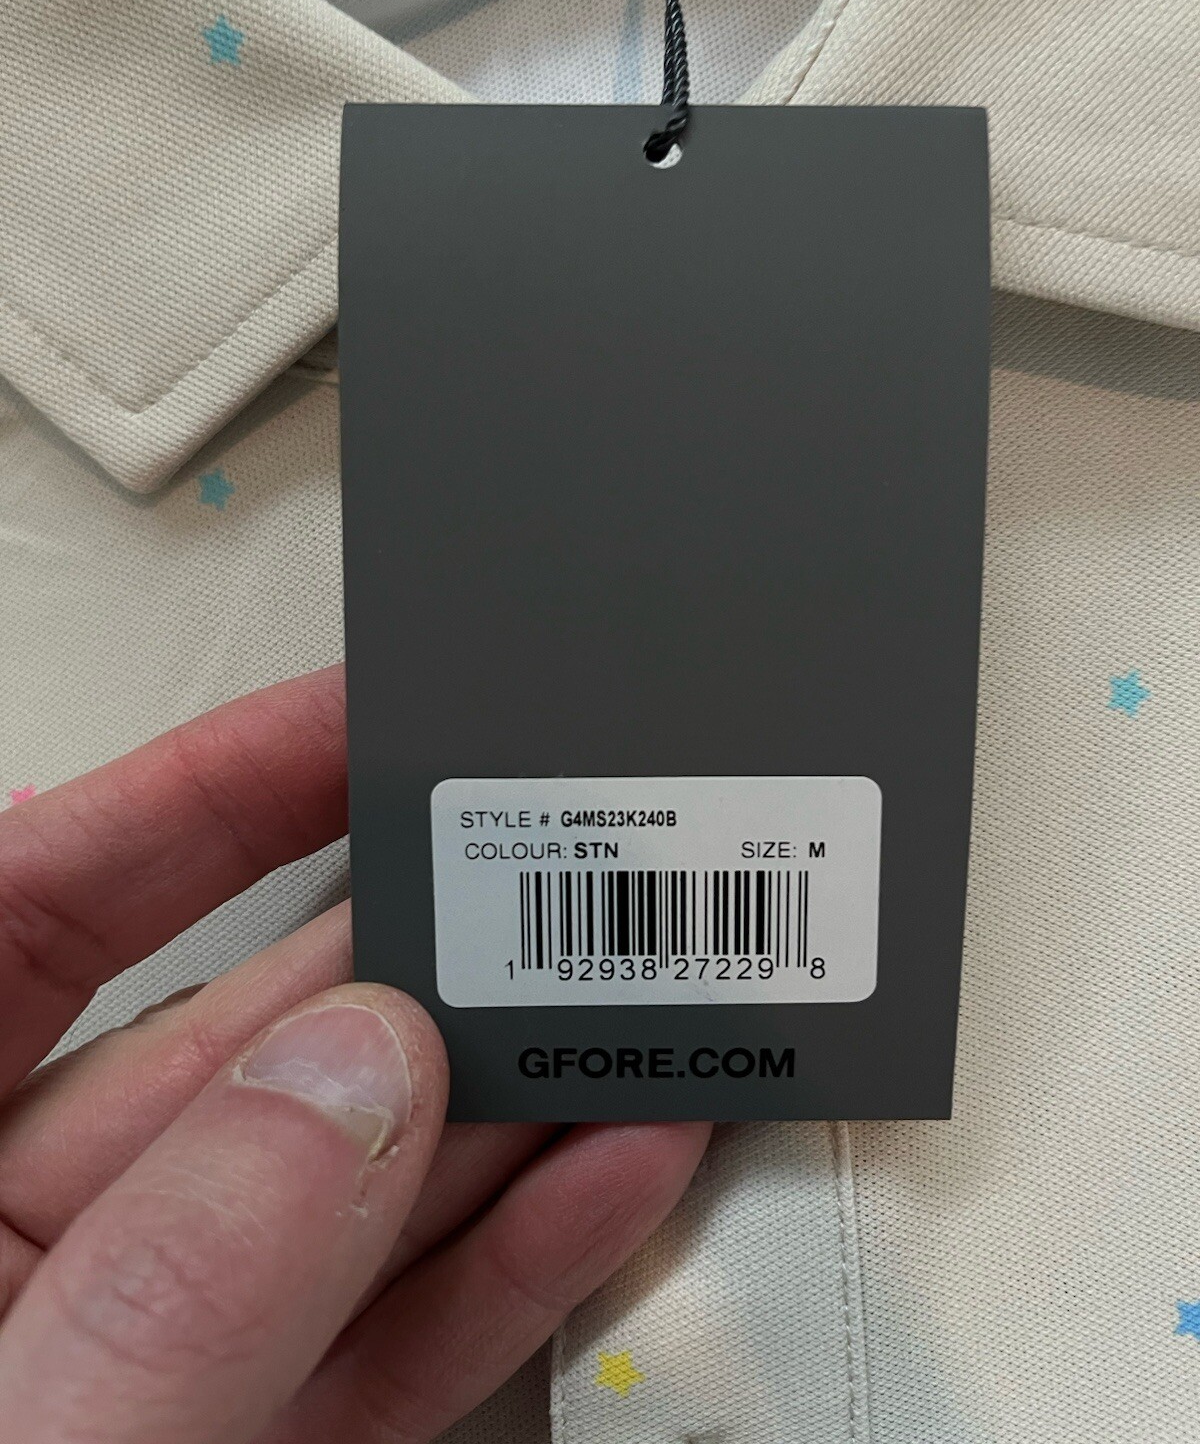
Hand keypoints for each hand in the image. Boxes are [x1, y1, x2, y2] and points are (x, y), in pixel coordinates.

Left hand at [0, 668, 709, 1441]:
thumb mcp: (28, 1442)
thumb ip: (178, 1278)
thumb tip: (363, 1074)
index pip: (39, 911)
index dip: (200, 793)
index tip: (355, 722)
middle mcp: (31, 1256)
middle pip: (241, 1052)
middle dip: (417, 960)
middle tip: (562, 877)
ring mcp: (149, 1364)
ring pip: (344, 1192)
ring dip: (505, 1113)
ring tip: (638, 1015)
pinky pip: (384, 1338)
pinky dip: (505, 1263)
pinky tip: (613, 1174)